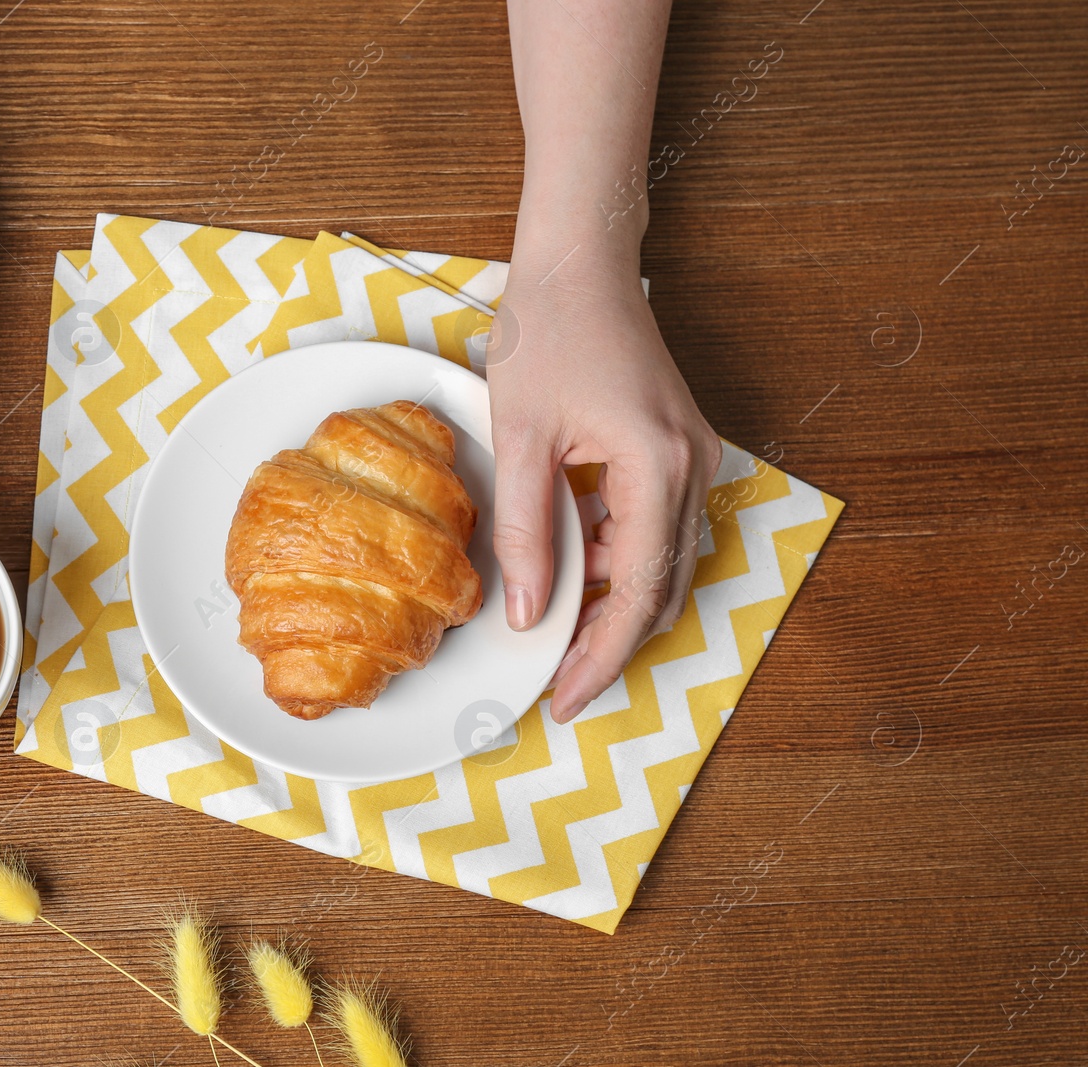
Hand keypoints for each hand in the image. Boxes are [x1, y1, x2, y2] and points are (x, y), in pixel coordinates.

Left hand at [488, 235, 720, 723]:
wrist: (579, 263)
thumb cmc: (546, 331)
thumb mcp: (521, 437)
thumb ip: (526, 532)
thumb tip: (531, 615)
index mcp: (658, 466)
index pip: (636, 591)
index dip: (601, 655)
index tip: (565, 698)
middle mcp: (692, 469)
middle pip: (662, 589)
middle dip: (612, 644)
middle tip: (561, 688)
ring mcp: (692, 460)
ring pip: (662, 564)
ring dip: (615, 607)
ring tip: (559, 643)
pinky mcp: (676, 452)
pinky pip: (655, 529)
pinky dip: (618, 564)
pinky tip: (573, 578)